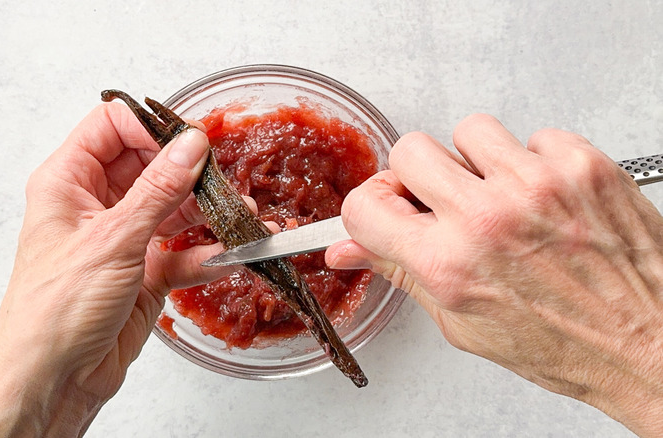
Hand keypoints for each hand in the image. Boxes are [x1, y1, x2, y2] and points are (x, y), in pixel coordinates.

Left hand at [0, 103, 232, 435]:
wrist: (53, 380)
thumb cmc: (54, 311)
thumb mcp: (112, 240)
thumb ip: (158, 189)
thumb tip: (190, 146)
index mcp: (68, 182)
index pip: (111, 127)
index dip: (152, 128)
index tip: (191, 140)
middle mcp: (95, 206)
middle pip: (151, 166)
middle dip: (191, 172)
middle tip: (223, 181)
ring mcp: (122, 239)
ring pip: (172, 209)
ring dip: (207, 214)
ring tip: (240, 216)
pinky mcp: (144, 273)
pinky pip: (182, 252)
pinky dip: (206, 254)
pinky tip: (228, 255)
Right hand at [326, 114, 662, 436]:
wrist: (650, 343)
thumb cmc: (565, 344)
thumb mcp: (462, 323)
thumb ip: (401, 272)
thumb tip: (351, 249)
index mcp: (447, 265)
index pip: (365, 205)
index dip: (372, 207)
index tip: (390, 210)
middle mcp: (487, 219)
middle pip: (411, 150)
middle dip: (420, 176)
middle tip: (446, 200)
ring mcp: (535, 185)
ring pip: (470, 129)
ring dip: (478, 161)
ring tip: (502, 196)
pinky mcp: (581, 164)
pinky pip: (533, 135)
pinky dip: (535, 161)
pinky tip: (545, 196)